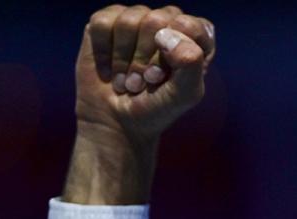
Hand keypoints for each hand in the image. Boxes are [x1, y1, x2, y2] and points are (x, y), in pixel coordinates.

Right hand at [76, 5, 215, 142]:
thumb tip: (166, 34)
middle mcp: (166, 23)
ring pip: (128, 21)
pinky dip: (103, 52)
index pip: (189, 25)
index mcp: (194, 38)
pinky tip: (109, 70)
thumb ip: (191, 62)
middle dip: (146, 59)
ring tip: (128, 81)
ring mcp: (136, 20)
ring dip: (124, 60)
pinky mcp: (106, 23)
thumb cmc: (158, 107)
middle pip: (156, 20)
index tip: (166, 76)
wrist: (118, 121)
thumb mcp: (185, 93)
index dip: (175, 51)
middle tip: (145, 82)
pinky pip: (102, 23)